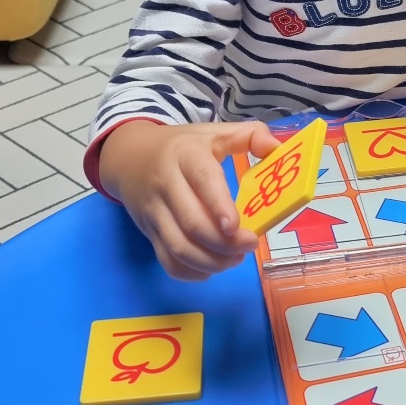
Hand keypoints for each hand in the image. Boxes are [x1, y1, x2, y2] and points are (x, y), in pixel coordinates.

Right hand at [99, 119, 281, 279]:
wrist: (129, 157)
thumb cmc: (182, 146)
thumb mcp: (213, 132)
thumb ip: (249, 136)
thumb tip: (276, 149)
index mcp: (187, 155)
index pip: (203, 180)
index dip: (219, 206)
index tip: (237, 227)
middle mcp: (166, 184)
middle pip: (192, 222)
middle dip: (224, 242)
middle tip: (250, 244)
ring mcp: (154, 212)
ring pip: (179, 247)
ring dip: (211, 261)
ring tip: (235, 258)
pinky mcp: (148, 232)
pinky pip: (167, 260)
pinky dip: (191, 271)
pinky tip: (212, 267)